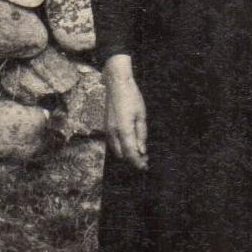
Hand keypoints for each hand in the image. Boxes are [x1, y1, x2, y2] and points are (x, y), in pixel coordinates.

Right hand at [103, 54, 147, 170]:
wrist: (116, 84)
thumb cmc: (131, 97)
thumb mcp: (141, 115)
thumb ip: (141, 134)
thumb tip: (141, 150)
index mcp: (123, 130)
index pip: (130, 153)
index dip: (138, 162)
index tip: (145, 166)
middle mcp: (113, 132)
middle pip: (122, 155)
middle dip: (132, 159)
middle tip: (144, 157)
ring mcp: (107, 130)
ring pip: (115, 150)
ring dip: (126, 153)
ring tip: (137, 150)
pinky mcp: (106, 126)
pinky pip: (112, 143)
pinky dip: (120, 147)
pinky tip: (129, 142)